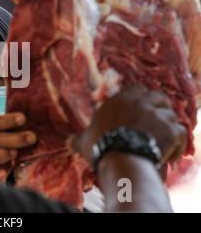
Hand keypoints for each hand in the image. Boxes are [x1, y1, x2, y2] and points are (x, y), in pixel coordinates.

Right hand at [72, 86, 186, 167]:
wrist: (121, 158)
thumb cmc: (100, 146)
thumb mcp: (85, 142)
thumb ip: (78, 139)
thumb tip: (67, 142)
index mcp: (121, 100)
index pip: (137, 89)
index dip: (140, 98)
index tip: (139, 109)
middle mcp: (141, 103)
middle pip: (157, 96)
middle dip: (158, 106)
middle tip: (155, 120)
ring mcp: (158, 115)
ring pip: (171, 113)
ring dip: (169, 124)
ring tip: (164, 138)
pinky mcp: (171, 130)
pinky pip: (181, 132)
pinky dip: (179, 142)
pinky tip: (173, 153)